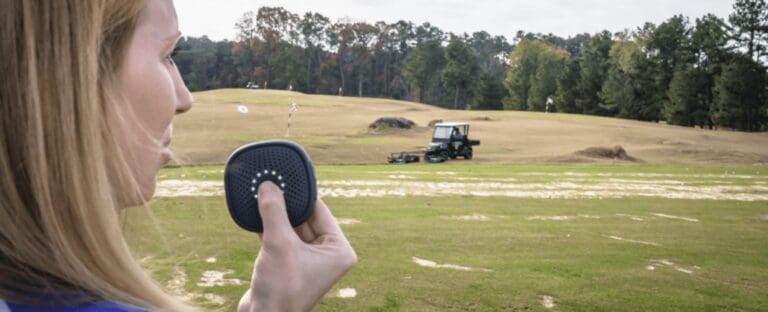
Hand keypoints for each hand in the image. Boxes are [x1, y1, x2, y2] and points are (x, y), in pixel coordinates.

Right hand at [238, 182, 356, 311]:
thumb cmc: (280, 290)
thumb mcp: (278, 243)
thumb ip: (274, 212)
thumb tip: (269, 185)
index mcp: (339, 250)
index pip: (321, 211)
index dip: (302, 194)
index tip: (287, 177)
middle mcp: (328, 256)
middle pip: (306, 218)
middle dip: (287, 205)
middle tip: (271, 183)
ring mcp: (309, 262)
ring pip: (291, 229)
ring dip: (276, 216)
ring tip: (261, 195)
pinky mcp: (291, 266)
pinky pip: (282, 240)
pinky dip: (269, 228)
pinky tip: (256, 213)